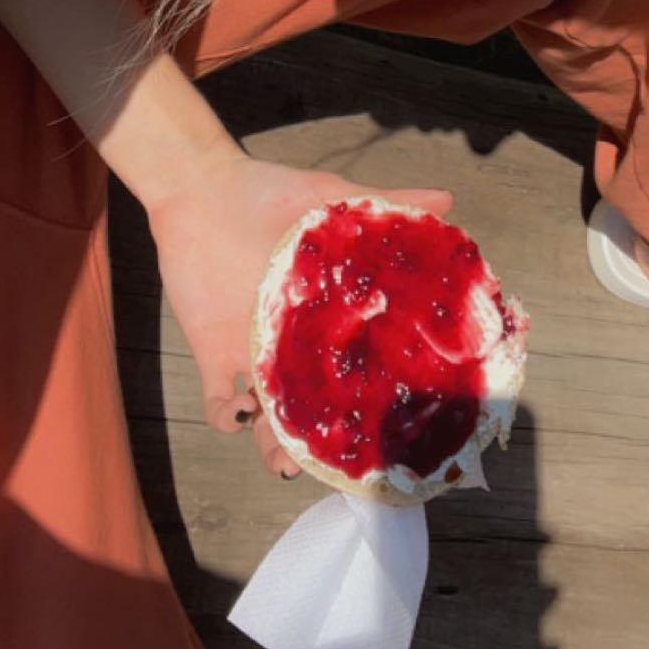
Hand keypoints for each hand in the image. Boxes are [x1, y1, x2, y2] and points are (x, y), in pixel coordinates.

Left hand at [147, 149, 452, 478]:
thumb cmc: (268, 192)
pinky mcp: (213, 351)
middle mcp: (293, 340)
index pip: (357, 364)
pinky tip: (239, 414)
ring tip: (285, 457)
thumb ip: (386, 204)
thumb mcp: (331, 200)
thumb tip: (448, 201)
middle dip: (323, 438)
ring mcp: (254, 350)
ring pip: (269, 416)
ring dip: (274, 443)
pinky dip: (226, 418)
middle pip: (315, 403)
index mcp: (326, 313)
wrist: (200, 187)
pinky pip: (218, 401)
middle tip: (337, 461)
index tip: (395, 424)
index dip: (373, 397)